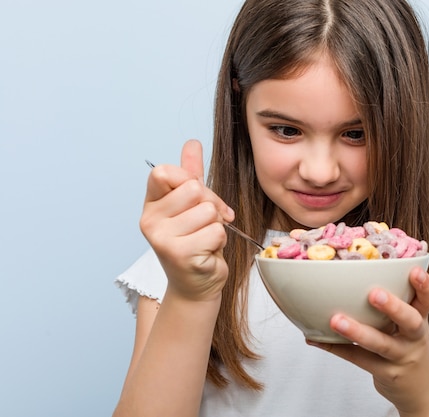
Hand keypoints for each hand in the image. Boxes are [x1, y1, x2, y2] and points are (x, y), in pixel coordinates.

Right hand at [139, 139, 234, 301]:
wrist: (196, 284)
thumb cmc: (195, 243)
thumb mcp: (191, 205)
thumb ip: (190, 173)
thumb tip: (192, 142)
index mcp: (151, 204)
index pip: (164, 171)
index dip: (189, 179)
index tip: (196, 196)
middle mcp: (150, 221)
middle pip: (195, 189)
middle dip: (211, 205)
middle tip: (205, 224)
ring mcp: (162, 239)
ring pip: (208, 211)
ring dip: (216, 226)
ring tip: (205, 240)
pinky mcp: (180, 254)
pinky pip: (216, 232)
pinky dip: (219, 242)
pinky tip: (207, 252)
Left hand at [307, 267, 428, 414]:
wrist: (424, 392)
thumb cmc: (409, 347)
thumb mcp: (411, 325)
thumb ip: (396, 303)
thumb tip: (359, 271)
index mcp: (421, 319)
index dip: (425, 286)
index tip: (415, 270)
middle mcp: (414, 338)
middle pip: (410, 321)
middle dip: (393, 307)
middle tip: (374, 294)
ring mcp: (401, 357)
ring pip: (380, 344)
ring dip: (357, 331)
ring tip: (335, 320)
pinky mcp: (386, 374)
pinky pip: (358, 359)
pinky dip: (335, 347)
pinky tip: (316, 338)